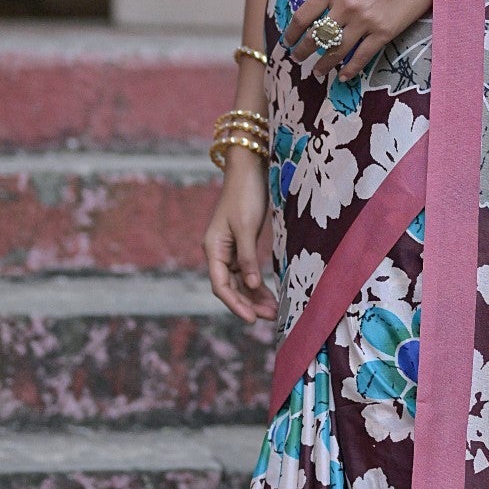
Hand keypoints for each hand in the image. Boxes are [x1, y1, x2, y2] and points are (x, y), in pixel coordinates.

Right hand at [203, 152, 275, 322]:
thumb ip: (248, 257)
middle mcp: (218, 253)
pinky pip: (247, 273)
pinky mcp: (242, 246)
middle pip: (231, 288)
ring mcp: (230, 251)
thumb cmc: (245, 195)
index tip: (251, 318)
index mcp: (213, 248)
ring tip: (275, 311)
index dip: (235, 304)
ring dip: (255, 297)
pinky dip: (258, 285)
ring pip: (240, 283)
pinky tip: (270, 296)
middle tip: (270, 317)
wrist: (249, 170)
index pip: (221, 285)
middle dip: (248, 304)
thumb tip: (251, 285)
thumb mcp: (246, 227)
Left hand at [284, 0, 435, 80]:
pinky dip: (350, 69)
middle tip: (298, 59)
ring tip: (318, 72)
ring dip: (324, 65)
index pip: (303, 16)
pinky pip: (361, 57)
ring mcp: (365, 21)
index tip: (288, 42)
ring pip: (336, 50)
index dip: (292, 33)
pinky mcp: (384, 33)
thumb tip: (321, 12)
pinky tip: (343, 76)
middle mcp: (345, 5)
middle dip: (303, 52)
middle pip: (316, 37)